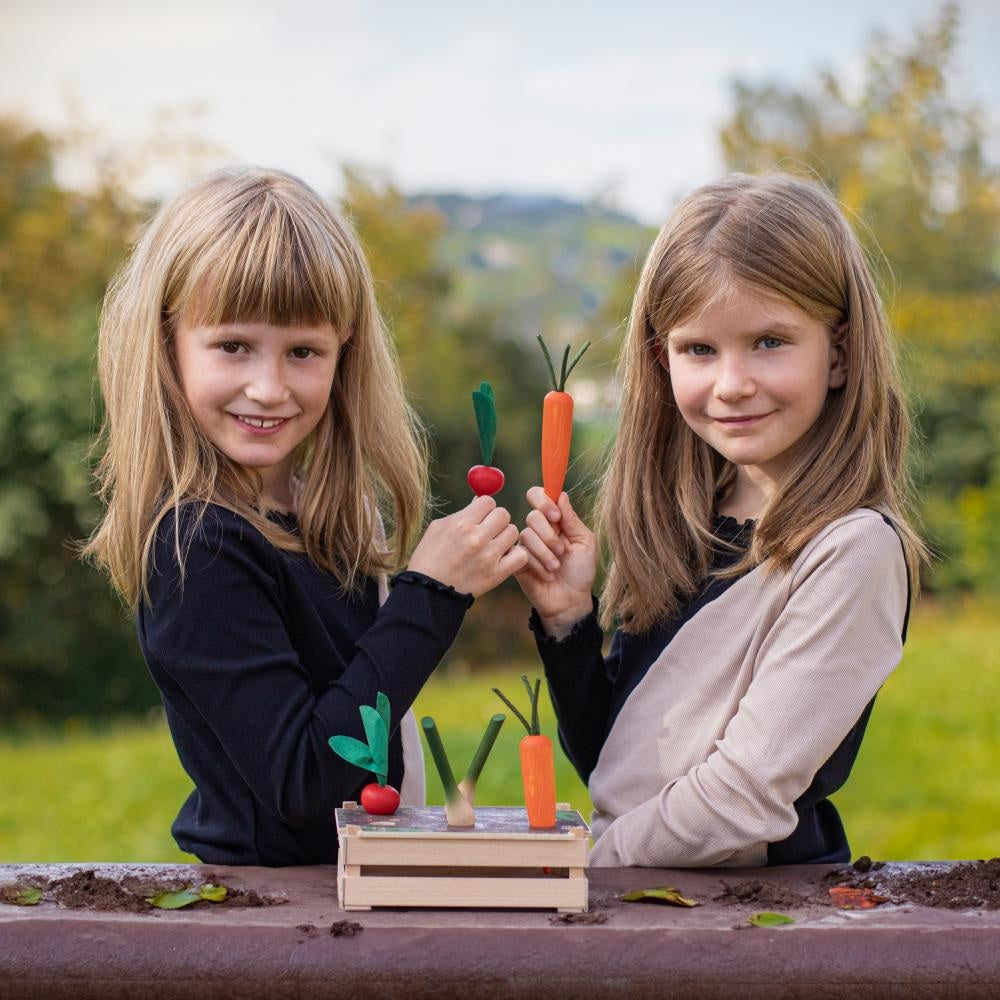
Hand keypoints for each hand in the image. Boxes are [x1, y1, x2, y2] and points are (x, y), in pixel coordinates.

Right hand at [407, 495, 527, 597]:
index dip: (484, 508)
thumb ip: (461, 513)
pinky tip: (502, 557)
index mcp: (461, 523)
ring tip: (493, 545)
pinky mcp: (496, 574)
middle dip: (496, 520)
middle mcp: (477, 537)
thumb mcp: (438, 528)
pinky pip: (520, 555)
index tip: (480, 517)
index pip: (488, 501)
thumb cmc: (429, 557)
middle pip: (503, 514)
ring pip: (513, 531)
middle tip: (488, 530)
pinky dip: (515, 555)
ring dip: (504, 536)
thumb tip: (480, 501)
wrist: (427, 592)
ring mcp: (488, 556)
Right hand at [515, 488, 596, 635]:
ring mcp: (526, 545)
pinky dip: (537, 565)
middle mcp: (539, 529)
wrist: (571, 601)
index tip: (556, 517)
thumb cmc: (581, 571)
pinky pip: (521, 553)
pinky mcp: (517, 560)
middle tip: (562, 551)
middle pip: (533, 516)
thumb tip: (561, 494)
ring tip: (556, 567)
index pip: (540, 496)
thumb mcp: (585, 542)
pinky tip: (546, 575)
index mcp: (555, 520)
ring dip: (546, 553)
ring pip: (527, 535)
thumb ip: (572, 519)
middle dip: (549, 535)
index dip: (544, 501)